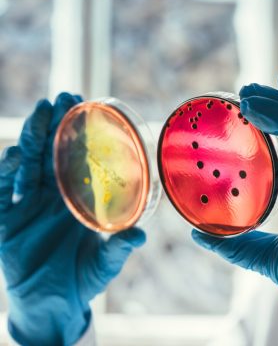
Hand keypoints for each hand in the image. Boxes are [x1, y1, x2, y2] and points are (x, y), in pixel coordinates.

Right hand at [0, 93, 144, 345]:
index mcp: (76, 197)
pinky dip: (9, 173)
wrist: (54, 304)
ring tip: (43, 111)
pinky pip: (3, 191)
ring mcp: (27, 205)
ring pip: (26, 162)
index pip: (76, 157)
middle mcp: (51, 195)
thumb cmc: (84, 277)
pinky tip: (18, 155)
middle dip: (56, 122)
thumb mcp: (105, 262)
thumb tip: (140, 235)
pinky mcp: (6, 220)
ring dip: (32, 136)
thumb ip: (118, 248)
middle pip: (50, 151)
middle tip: (67, 96)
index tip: (90, 107)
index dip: (80, 132)